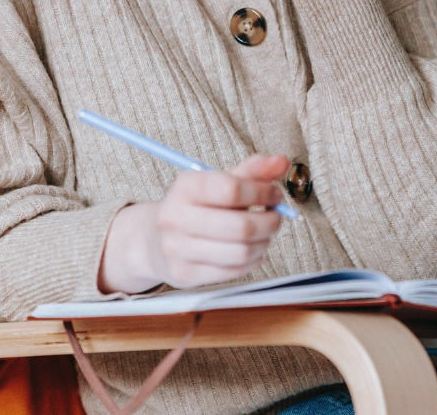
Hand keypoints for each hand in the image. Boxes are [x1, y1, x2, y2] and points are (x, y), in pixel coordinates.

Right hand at [98, 154, 289, 292]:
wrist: (154, 240)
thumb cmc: (196, 207)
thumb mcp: (219, 182)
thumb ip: (252, 171)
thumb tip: (281, 162)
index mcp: (185, 187)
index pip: (232, 189)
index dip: (263, 192)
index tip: (274, 194)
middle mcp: (175, 217)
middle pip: (241, 226)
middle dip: (270, 221)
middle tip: (276, 217)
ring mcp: (177, 248)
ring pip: (241, 252)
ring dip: (264, 242)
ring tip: (265, 234)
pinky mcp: (185, 274)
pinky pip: (234, 271)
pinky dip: (253, 260)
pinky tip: (252, 250)